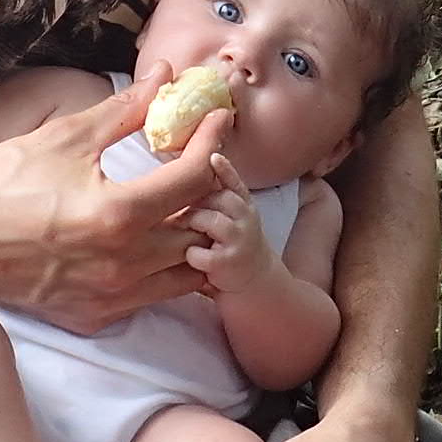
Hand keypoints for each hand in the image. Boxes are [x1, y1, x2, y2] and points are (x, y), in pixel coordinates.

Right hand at [0, 75, 231, 332]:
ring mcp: (109, 298)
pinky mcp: (93, 317)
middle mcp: (122, 264)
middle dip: (210, 192)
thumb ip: (124, 111)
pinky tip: (151, 241)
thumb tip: (164, 77)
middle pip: (201, 229)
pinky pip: (152, 297)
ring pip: (186, 272)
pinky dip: (164, 269)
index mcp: (118, 215)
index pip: (194, 179)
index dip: (212, 145)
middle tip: (203, 163)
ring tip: (181, 204)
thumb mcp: (63, 138)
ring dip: (193, 236)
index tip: (215, 122)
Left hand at [178, 157, 278, 296]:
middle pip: (217, 198)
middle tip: (185, 215)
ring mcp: (239, 239)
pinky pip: (200, 251)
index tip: (212, 157)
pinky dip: (193, 255)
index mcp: (246, 206)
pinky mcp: (228, 261)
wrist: (256, 283)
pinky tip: (196, 258)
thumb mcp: (237, 219)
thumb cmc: (236, 245)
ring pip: (209, 220)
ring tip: (190, 232)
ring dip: (194, 223)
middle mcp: (246, 219)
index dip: (224, 169)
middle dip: (197, 204)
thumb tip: (190, 178)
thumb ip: (221, 200)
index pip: (235, 183)